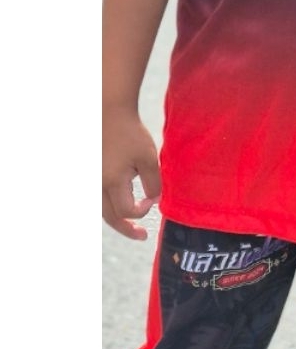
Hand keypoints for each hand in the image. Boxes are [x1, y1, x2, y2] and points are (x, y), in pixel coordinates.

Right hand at [102, 106, 161, 239]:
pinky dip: (108, 205)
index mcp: (112, 181)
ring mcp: (90, 178)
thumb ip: (153, 184)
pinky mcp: (89, 173)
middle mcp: (96, 183)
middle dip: (126, 229)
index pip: (126, 211)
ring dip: (116, 218)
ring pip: (100, 208)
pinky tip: (118, 205)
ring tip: (129, 226)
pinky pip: (97, 196)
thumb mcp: (149, 159)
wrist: (108, 112)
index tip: (151, 200)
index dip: (142, 211)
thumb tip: (152, 201)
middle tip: (142, 236)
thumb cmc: (130, 134)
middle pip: (109, 217)